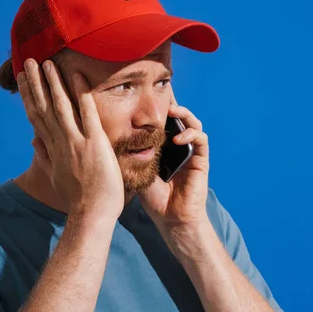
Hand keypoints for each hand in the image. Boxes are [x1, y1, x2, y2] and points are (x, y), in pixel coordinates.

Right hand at [17, 59, 124, 218]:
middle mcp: (60, 141)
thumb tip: (33, 143)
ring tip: (45, 62)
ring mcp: (75, 141)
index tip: (24, 80)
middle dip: (35, 83)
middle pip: (43, 106)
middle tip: (28, 61)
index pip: (37, 116)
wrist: (91, 213)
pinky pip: (87, 113)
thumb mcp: (57, 177)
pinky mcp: (93, 142)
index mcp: (52, 148)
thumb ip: (45, 157)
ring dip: (52, 82)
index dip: (29, 96)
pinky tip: (76, 75)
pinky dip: (81, 93)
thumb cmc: (78, 198)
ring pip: (60, 105)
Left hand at [138, 92, 209, 230]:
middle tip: (163, 94)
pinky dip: (191, 134)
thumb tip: (111, 136)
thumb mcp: (138, 170)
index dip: (158, 107)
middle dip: (173, 103)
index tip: (147, 93)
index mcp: (164, 146)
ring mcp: (191, 151)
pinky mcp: (201, 159)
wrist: (171, 218)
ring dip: (184, 114)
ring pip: (193, 122)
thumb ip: (131, 153)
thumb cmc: (154, 198)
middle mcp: (179, 146)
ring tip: (172, 111)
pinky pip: (201, 139)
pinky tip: (179, 138)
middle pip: (179, 117)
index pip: (162, 121)